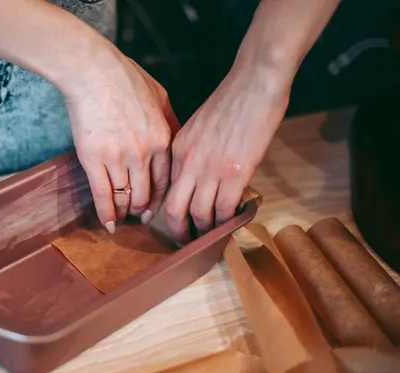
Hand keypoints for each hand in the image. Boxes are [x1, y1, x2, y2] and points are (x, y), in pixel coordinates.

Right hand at [62, 51, 179, 232]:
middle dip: (143, 210)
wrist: (92, 71)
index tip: (154, 208)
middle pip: (147, 194)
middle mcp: (143, 154)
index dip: (160, 199)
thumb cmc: (125, 78)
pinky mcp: (94, 160)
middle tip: (139, 217)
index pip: (166, 181)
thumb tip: (176, 140)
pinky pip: (103, 196)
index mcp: (163, 140)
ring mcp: (118, 159)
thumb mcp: (161, 96)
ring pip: (125, 198)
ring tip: (121, 219)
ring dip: (124, 212)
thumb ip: (171, 122)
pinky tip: (108, 224)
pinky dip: (106, 213)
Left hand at [165, 66, 289, 243]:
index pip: (167, 188)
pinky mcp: (235, 173)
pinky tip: (233, 224)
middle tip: (186, 241)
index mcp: (177, 149)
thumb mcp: (199, 126)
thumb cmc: (231, 100)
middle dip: (179, 230)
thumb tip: (201, 176)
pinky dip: (227, 222)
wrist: (254, 82)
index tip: (177, 221)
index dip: (170, 210)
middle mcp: (188, 162)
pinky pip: (224, 209)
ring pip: (199, 214)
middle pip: (173, 209)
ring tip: (211, 238)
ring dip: (204, 231)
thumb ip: (194, 152)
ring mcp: (210, 169)